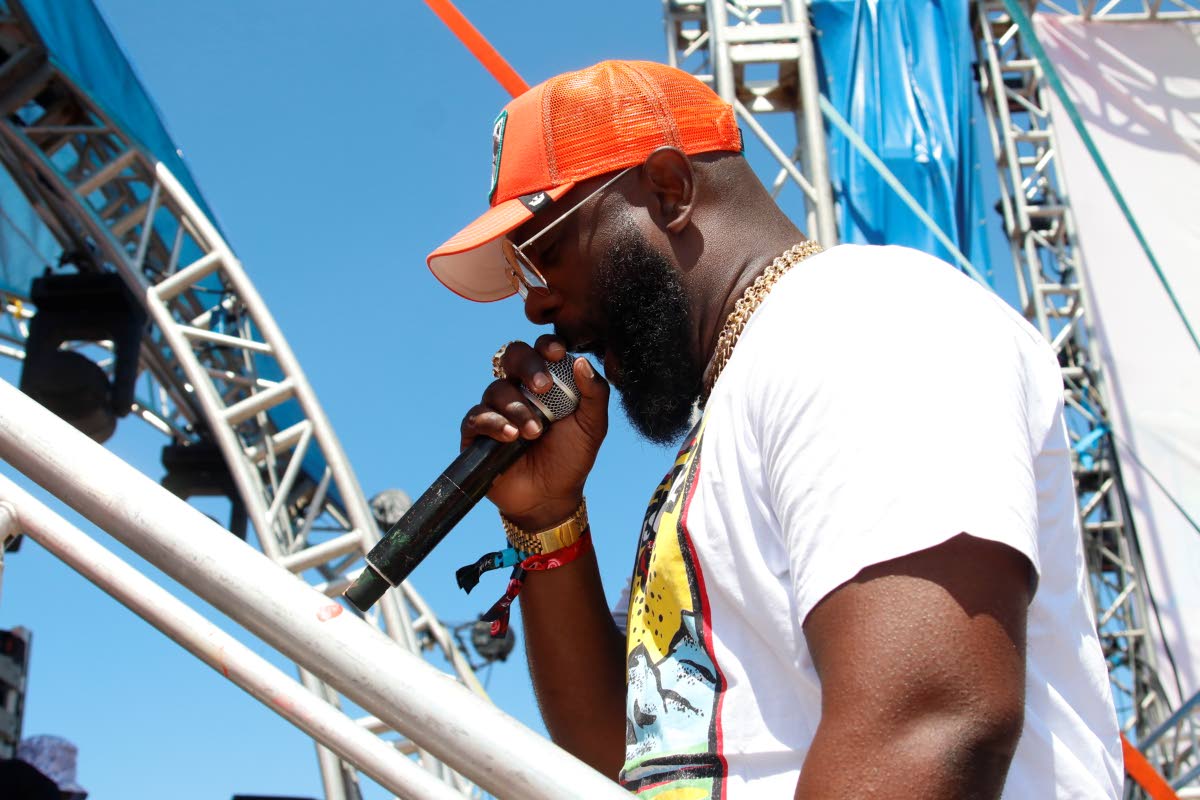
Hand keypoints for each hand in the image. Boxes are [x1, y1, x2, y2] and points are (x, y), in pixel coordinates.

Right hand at [460, 335, 608, 528]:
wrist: (551, 497)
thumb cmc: (572, 458)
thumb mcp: (592, 426)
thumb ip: (594, 394)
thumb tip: (581, 360)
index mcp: (546, 382)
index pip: (541, 350)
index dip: (547, 345)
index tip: (558, 353)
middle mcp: (518, 389)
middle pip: (513, 356)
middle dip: (528, 366)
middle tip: (543, 387)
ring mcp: (496, 409)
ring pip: (497, 389)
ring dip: (518, 408)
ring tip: (534, 432)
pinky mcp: (477, 432)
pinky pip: (477, 416)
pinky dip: (494, 423)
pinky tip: (511, 436)